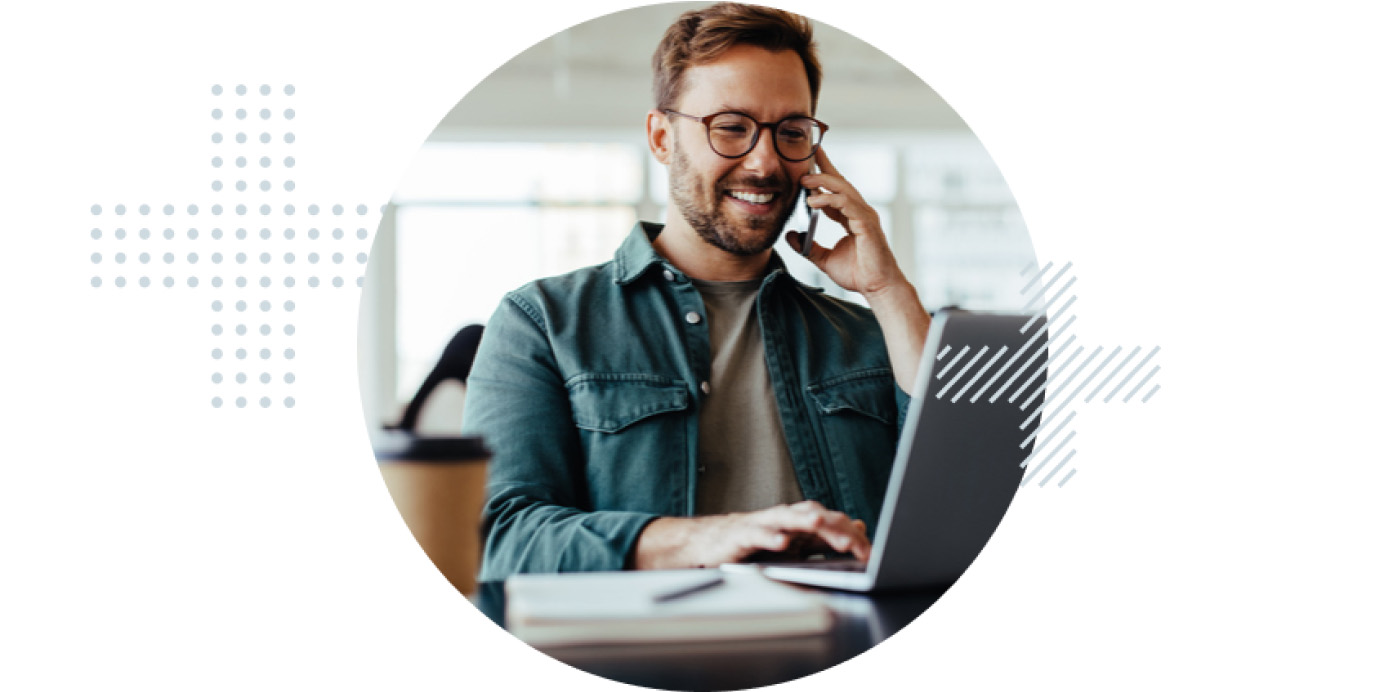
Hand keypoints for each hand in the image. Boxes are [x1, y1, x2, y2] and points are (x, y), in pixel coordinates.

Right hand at [631, 500, 871, 569]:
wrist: (709, 543)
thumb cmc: (753, 543)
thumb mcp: (794, 543)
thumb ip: (824, 537)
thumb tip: (858, 527)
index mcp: (799, 521)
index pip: (832, 523)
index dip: (851, 536)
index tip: (868, 553)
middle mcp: (784, 518)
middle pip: (815, 517)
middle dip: (835, 530)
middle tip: (854, 544)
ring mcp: (762, 524)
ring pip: (787, 518)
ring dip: (804, 521)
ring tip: (819, 526)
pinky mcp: (741, 535)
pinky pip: (757, 534)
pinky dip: (770, 538)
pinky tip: (781, 544)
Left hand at [785, 146, 930, 391]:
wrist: (877, 288)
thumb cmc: (858, 274)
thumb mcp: (823, 259)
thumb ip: (807, 247)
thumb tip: (790, 236)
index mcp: (851, 216)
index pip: (835, 189)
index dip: (822, 174)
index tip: (808, 160)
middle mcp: (859, 212)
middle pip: (841, 182)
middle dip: (824, 167)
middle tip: (806, 155)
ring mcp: (865, 216)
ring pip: (844, 189)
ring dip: (823, 181)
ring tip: (803, 179)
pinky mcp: (867, 224)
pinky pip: (847, 205)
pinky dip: (830, 199)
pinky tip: (813, 200)